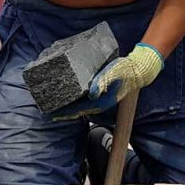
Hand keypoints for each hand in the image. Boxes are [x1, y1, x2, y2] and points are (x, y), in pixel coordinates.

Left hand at [49, 43, 163, 120]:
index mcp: (100, 101)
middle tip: (47, 111)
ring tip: (55, 106)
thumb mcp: (113, 73)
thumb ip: (102, 82)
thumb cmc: (124, 70)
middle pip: (76, 111)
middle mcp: (99, 104)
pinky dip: (74, 101)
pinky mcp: (100, 95)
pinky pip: (84, 101)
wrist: (137, 71)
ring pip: (80, 107)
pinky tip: (68, 98)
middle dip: (62, 112)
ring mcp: (100, 101)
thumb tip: (92, 93)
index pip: (77, 110)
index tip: (51, 114)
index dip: (64, 112)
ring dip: (68, 107)